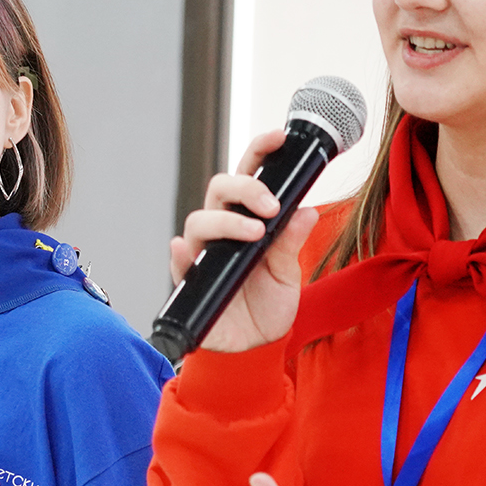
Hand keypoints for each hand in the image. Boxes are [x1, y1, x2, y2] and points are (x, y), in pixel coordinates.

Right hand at [168, 131, 319, 352]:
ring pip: (200, 220)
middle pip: (219, 189)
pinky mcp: (191, 282)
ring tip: (254, 233)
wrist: (254, 349)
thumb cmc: (267, 308)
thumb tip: (306, 210)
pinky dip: (179, 255)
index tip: (279, 136)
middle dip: (244, 188)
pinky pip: (179, 264)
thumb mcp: (288, 274)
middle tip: (270, 205)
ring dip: (226, 221)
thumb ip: (292, 242)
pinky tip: (186, 251)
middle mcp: (223, 231)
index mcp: (248, 220)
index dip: (260, 151)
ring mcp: (204, 254)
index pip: (250, 175)